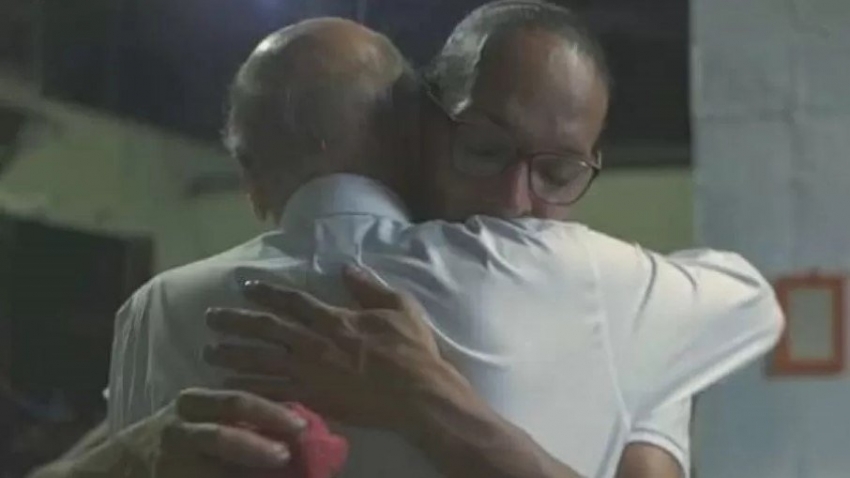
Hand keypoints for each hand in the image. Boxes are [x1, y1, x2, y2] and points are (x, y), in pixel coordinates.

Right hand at [153, 388, 304, 477]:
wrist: (128, 461)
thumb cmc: (184, 432)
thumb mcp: (205, 415)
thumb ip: (245, 418)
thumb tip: (300, 426)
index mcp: (194, 404)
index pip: (235, 403)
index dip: (271, 414)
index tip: (302, 426)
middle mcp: (178, 430)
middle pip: (220, 437)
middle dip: (257, 448)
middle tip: (286, 456)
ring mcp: (168, 462)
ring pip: (210, 471)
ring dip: (246, 475)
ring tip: (278, 475)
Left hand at [204, 264, 454, 432]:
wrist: (418, 394)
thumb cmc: (411, 350)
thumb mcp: (399, 306)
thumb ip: (369, 288)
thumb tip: (345, 268)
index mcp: (334, 319)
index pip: (293, 301)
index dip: (267, 292)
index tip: (246, 287)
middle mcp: (314, 343)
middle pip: (267, 329)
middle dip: (237, 321)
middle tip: (210, 317)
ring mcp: (310, 373)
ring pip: (262, 361)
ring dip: (233, 354)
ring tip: (209, 351)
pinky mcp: (312, 400)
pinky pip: (273, 393)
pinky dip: (249, 390)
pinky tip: (230, 388)